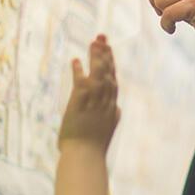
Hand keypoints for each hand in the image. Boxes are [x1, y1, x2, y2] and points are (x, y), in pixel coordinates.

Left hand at [58, 34, 120, 150]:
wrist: (85, 157)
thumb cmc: (93, 148)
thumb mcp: (107, 130)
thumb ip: (113, 117)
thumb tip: (118, 111)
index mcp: (113, 108)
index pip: (113, 81)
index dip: (111, 65)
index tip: (109, 51)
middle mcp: (107, 101)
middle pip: (109, 72)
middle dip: (106, 53)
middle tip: (102, 37)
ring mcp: (95, 100)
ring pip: (99, 72)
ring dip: (97, 56)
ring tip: (94, 41)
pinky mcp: (81, 100)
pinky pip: (82, 79)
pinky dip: (80, 69)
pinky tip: (76, 60)